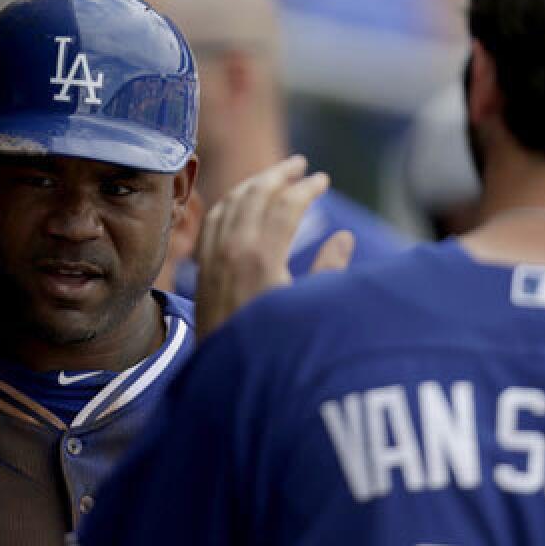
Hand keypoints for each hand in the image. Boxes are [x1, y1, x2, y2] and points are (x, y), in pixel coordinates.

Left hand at [194, 155, 353, 337]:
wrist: (225, 381)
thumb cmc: (275, 351)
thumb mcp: (310, 313)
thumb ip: (329, 272)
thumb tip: (342, 238)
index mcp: (263, 257)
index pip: (286, 204)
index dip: (307, 188)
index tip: (324, 180)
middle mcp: (232, 251)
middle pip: (255, 194)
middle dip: (280, 174)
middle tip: (300, 164)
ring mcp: (213, 259)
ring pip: (229, 204)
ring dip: (253, 184)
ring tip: (273, 176)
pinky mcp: (202, 271)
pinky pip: (211, 222)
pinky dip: (228, 203)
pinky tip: (240, 202)